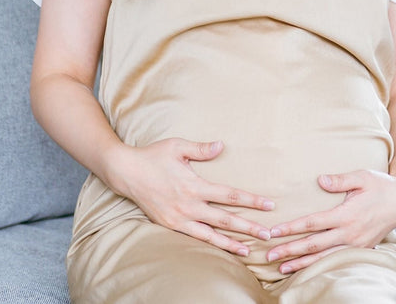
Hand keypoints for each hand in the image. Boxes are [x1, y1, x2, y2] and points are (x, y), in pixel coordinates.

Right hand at [113, 138, 274, 255]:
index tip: (269, 205)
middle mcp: (188, 206)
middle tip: (268, 234)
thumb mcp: (178, 146)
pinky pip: (194, 237)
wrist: (125, 172)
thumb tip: (221, 145)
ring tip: (249, 250)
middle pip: (225, 219)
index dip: (251, 201)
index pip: (230, 195)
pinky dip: (210, 243)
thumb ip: (201, 149)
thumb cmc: (153, 156)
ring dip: (231, 243)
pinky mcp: (169, 225)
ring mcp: (178, 218)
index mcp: (194, 186)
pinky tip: (222, 247)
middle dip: (248, 227)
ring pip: (210, 234)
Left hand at [265, 170, 395, 273]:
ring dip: (301, 264)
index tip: (274, 232)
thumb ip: (340, 180)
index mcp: (347, 214)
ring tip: (281, 269)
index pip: (313, 224)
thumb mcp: (362, 176)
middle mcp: (350, 233)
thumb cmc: (381, 185)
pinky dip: (318, 266)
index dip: (292, 228)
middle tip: (269, 256)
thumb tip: (320, 180)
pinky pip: (335, 260)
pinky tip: (306, 269)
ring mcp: (356, 245)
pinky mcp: (361, 250)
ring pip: (323, 258)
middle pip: (314, 245)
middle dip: (290, 251)